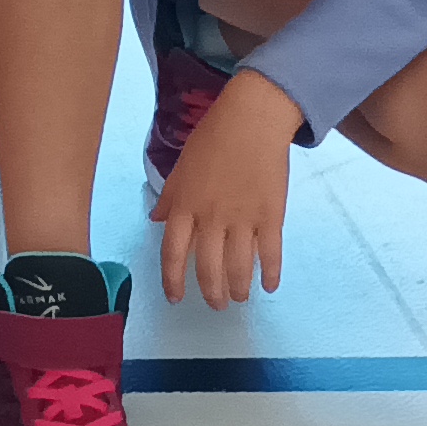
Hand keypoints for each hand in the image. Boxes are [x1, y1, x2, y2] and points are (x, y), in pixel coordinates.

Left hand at [154, 67, 298, 304]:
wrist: (252, 120)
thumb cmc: (213, 139)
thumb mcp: (182, 167)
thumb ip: (171, 198)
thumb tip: (155, 220)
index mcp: (186, 205)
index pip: (173, 252)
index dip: (173, 280)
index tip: (175, 298)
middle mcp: (212, 216)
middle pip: (207, 266)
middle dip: (211, 293)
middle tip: (216, 305)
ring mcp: (243, 218)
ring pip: (239, 266)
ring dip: (238, 288)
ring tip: (239, 298)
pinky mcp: (271, 215)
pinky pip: (271, 253)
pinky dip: (270, 273)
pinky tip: (268, 287)